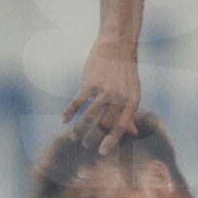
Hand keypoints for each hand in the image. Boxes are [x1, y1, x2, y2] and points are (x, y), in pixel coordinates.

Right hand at [64, 40, 141, 154]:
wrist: (117, 46)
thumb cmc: (125, 72)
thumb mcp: (132, 92)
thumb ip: (130, 113)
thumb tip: (133, 133)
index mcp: (132, 101)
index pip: (121, 127)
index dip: (111, 141)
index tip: (101, 152)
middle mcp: (119, 97)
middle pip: (103, 124)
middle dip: (93, 137)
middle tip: (86, 144)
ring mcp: (105, 89)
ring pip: (89, 116)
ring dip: (80, 129)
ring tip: (75, 137)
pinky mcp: (90, 82)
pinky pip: (77, 102)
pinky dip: (69, 112)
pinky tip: (64, 120)